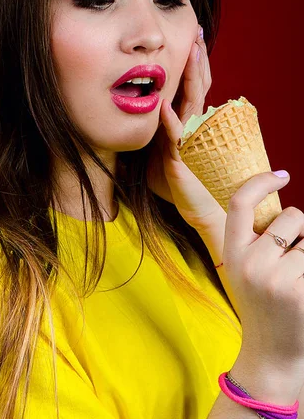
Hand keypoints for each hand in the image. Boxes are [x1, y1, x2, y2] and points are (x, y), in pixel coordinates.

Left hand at [147, 24, 224, 234]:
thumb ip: (143, 129)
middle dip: (197, 60)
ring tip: (191, 52)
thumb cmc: (167, 178)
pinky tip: (163, 103)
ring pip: (193, 103)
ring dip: (191, 78)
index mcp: (182, 119)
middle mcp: (189, 125)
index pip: (191, 84)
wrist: (186, 205)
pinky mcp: (177, 158)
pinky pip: (175, 136)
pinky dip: (170, 120)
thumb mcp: (153, 146)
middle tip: (197, 33)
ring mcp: (187, 140)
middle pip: (197, 86)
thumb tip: (123, 115)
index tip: (190, 37)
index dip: (191, 62)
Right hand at [224, 172, 303, 386]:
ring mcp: (276, 279)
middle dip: (300, 228)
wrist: (270, 352)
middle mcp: (250, 263)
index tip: (281, 176)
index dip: (260, 181)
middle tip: (291, 258)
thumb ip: (255, 237)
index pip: (239, 202)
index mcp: (231, 252)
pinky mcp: (301, 293)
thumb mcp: (243, 266)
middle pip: (291, 215)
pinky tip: (303, 289)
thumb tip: (282, 199)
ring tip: (298, 277)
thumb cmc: (261, 301)